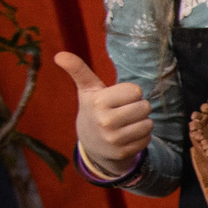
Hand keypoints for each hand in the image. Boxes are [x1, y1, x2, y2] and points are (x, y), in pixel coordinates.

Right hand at [52, 50, 150, 174]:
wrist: (92, 143)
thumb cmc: (95, 109)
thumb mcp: (87, 89)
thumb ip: (78, 70)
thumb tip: (59, 54)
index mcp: (98, 101)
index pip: (136, 91)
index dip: (130, 93)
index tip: (118, 98)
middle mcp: (105, 121)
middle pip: (145, 106)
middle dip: (138, 107)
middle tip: (123, 111)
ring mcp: (114, 139)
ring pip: (148, 123)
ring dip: (141, 122)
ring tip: (125, 123)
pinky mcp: (124, 152)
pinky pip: (148, 138)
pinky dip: (142, 136)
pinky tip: (128, 136)